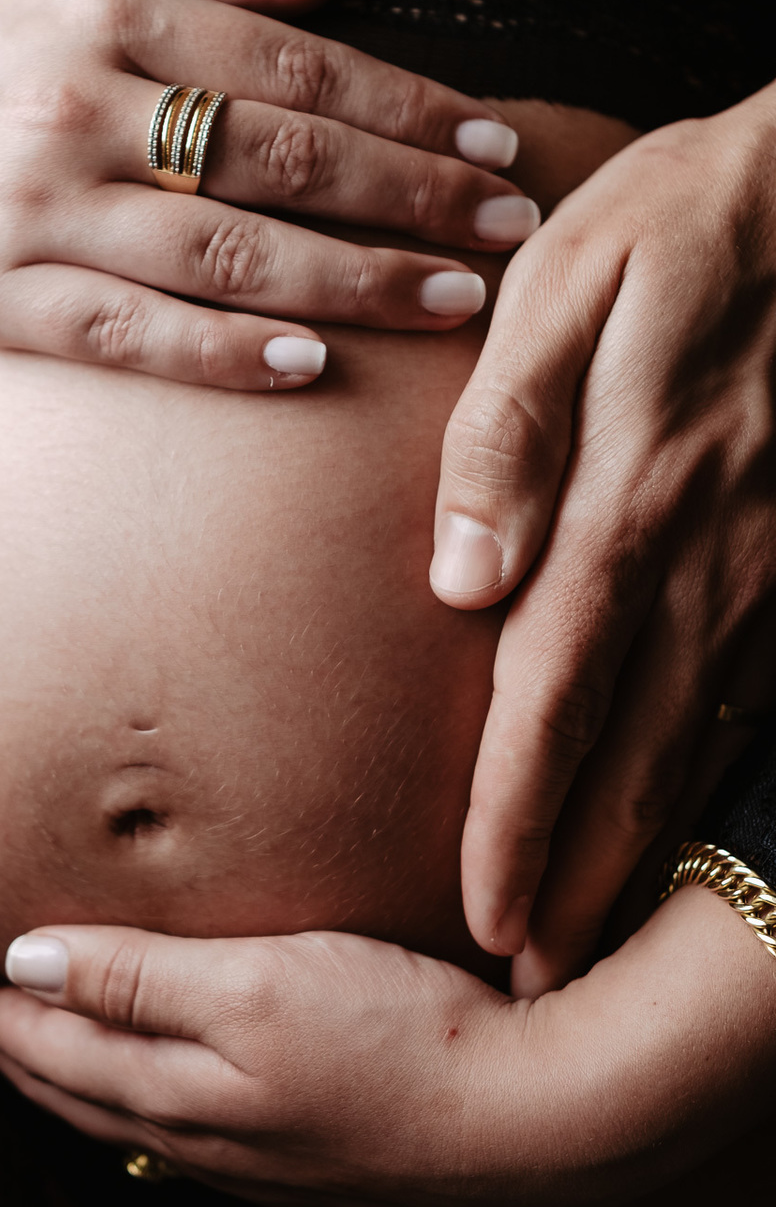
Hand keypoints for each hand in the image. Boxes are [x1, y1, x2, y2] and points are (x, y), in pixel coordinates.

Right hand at [0, 0, 536, 390]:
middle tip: (505, 230)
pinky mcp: (2, 304)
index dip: (405, 109)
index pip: (289, 64)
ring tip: (451, 302)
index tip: (491, 147)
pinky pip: (134, 336)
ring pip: (223, 255)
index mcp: (101, 8)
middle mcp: (72, 107)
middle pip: (278, 160)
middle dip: (409, 199)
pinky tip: (311, 367)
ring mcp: (34, 214)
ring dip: (352, 283)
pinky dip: (225, 355)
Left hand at [0, 923, 510, 1206]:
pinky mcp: (309, 1154)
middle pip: (77, 1093)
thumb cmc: (399, 1034)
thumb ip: (138, 975)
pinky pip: (186, 1128)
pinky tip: (163, 1079)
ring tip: (42, 1044)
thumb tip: (24, 961)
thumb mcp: (256, 983)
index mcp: (180, 1091)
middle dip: (13, 1050)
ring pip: (129, 1117)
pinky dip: (138, 1097)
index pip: (50, 1049)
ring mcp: (259, 1155)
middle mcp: (206, 1136)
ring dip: (71, 1078)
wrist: (534, 1117)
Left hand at [429, 88, 775, 989]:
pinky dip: (703, 783)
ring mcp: (766, 570)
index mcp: (627, 496)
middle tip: (529, 984)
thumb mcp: (570, 284)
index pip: (553, 690)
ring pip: (695, 744)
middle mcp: (705, 560)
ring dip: (640, 853)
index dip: (518, 814)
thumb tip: (460, 578)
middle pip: (630, 752)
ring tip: (588, 943)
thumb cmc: (677, 222)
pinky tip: (673, 837)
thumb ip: (508, 431)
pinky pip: (746, 699)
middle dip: (578, 877)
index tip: (486, 913)